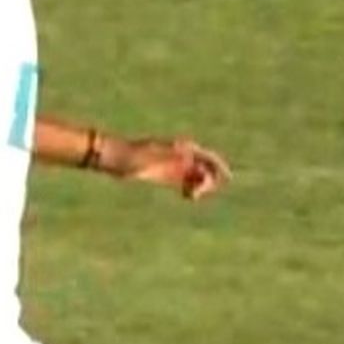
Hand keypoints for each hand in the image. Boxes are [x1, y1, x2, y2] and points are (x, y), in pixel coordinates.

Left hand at [118, 137, 232, 202]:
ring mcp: (173, 165)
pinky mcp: (166, 176)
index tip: (227, 178)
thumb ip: (167, 152)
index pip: (205, 156)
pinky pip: (186, 182)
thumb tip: (184, 146)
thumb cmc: (131, 156)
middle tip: (199, 193)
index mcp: (178, 148)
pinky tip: (188, 196)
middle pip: (204, 167)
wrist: (115, 158)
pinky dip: (191, 188)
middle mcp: (179, 156)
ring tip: (192, 196)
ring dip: (201, 186)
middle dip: (208, 179)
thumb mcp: (150, 154)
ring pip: (197, 176)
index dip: (218, 165)